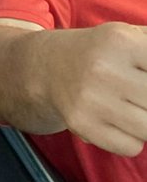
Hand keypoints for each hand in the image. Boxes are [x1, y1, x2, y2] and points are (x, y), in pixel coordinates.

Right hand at [43, 23, 146, 153]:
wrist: (46, 67)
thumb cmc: (101, 52)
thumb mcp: (129, 35)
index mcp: (120, 41)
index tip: (146, 82)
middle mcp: (104, 69)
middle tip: (140, 95)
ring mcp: (92, 100)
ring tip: (134, 106)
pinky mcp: (83, 125)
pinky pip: (132, 146)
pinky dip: (132, 138)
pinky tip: (118, 119)